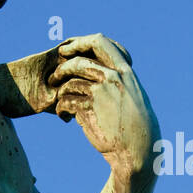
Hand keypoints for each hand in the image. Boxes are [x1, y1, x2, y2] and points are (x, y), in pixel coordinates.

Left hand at [47, 34, 160, 176]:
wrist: (138, 150)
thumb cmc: (135, 127)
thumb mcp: (133, 97)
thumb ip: (118, 83)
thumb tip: (101, 73)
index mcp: (125, 72)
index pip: (100, 42)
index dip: (79, 42)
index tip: (66, 50)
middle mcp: (113, 77)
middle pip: (79, 60)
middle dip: (62, 68)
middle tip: (54, 78)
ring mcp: (101, 92)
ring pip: (70, 82)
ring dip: (59, 91)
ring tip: (58, 101)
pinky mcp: (90, 108)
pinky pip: (66, 101)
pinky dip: (61, 108)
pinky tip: (64, 117)